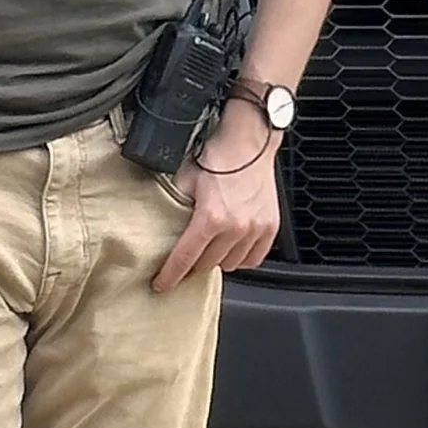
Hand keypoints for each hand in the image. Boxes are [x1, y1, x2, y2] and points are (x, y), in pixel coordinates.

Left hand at [155, 97, 281, 289]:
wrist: (249, 142)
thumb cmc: (218, 156)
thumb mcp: (184, 180)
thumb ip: (173, 206)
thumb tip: (157, 223)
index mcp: (210, 218)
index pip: (185, 258)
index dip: (170, 275)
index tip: (161, 285)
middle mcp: (236, 228)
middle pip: (207, 264)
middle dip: (193, 264)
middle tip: (186, 257)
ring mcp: (256, 229)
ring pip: (231, 264)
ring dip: (217, 259)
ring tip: (210, 247)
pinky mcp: (270, 227)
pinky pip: (254, 258)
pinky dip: (241, 258)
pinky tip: (231, 248)